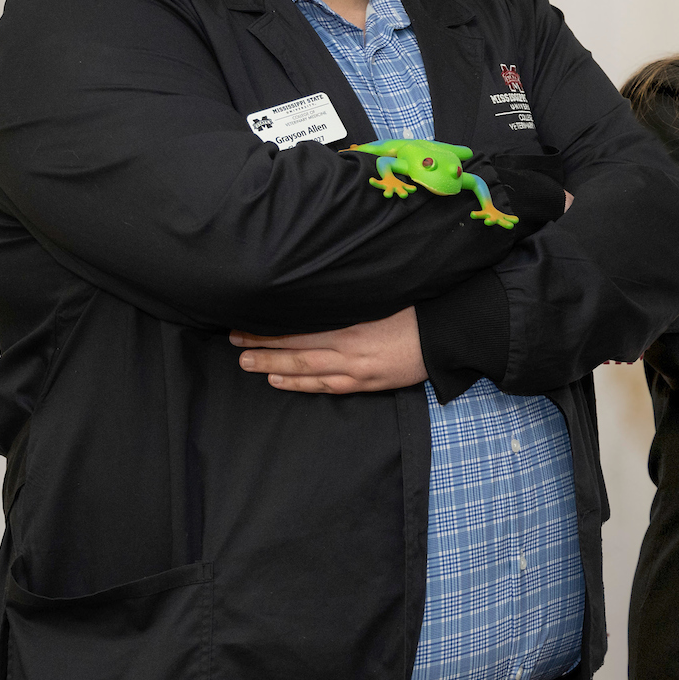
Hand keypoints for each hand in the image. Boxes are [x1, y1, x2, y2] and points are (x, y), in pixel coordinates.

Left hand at [232, 308, 427, 393]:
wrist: (444, 337)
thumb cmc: (416, 309)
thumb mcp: (380, 296)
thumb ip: (347, 299)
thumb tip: (315, 293)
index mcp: (350, 323)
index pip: (299, 326)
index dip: (270, 326)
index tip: (246, 321)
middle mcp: (348, 348)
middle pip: (295, 349)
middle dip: (262, 347)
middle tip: (234, 344)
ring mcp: (355, 369)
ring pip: (305, 370)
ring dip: (274, 367)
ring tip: (247, 364)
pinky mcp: (366, 383)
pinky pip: (326, 386)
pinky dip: (300, 384)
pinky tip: (280, 382)